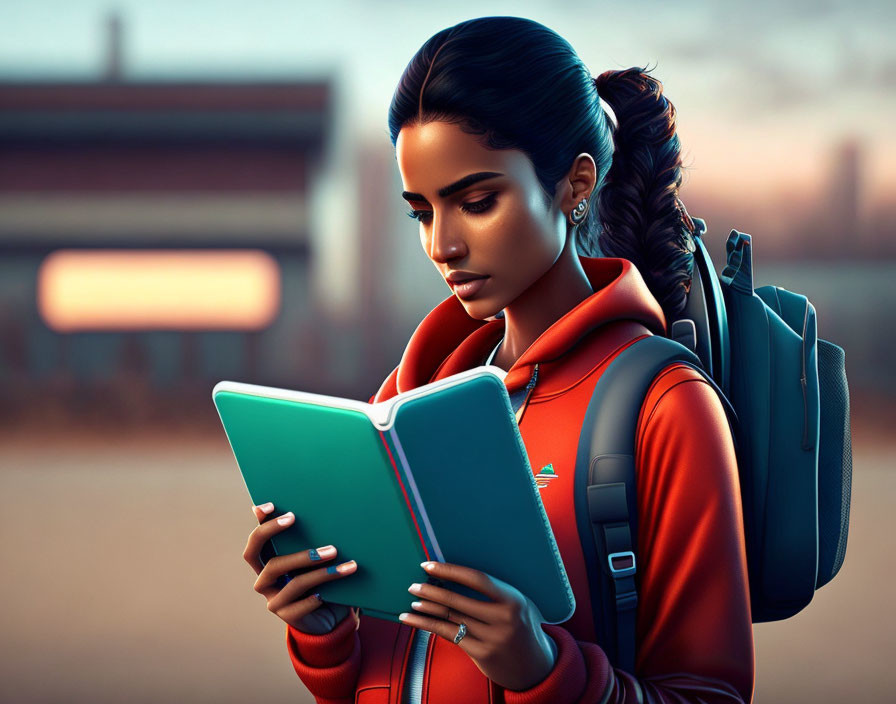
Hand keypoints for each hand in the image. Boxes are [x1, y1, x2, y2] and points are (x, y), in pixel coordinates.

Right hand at [243, 502, 358, 634]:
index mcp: (268, 562)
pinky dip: (313, 598)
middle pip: (267, 562)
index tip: (272, 506)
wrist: (330, 614)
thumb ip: (309, 539)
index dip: (261, 525)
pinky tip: (326, 594)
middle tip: (296, 520)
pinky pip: (300, 607)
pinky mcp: (288, 616)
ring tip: (336, 555)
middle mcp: (265, 580)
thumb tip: (322, 511)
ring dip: (318, 570)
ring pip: (294, 583)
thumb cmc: (320, 578)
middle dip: (282, 541)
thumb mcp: (314, 558)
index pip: (256, 542)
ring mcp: (275, 600)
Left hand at [397, 561, 557, 690]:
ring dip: (427, 608)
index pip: (477, 579)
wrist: (537, 667)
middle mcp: (503, 619)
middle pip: (458, 600)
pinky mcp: (482, 654)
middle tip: (414, 584)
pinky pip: (448, 635)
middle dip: (431, 590)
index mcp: (513, 599)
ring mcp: (492, 638)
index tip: (429, 565)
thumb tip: (457, 574)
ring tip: (412, 601)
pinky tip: (413, 619)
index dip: (450, 570)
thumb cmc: (524, 627)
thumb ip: (496, 592)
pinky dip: (427, 625)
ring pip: (450, 618)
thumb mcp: (519, 604)